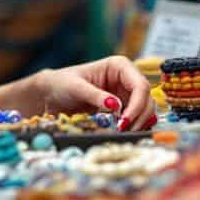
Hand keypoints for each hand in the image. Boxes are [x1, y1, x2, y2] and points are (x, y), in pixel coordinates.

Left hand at [33, 56, 155, 130]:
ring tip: (120, 133)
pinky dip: (133, 127)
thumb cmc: (62, 83)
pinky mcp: (124, 108)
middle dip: (138, 117)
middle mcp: (127, 78)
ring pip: (145, 111)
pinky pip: (136, 119)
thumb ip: (95, 95)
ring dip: (137, 124)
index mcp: (119, 65)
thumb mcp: (76, 87)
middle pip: (147, 99)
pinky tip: (122, 133)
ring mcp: (127, 94)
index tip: (124, 122)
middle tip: (123, 132)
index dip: (137, 105)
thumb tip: (116, 105)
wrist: (53, 94)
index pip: (140, 85)